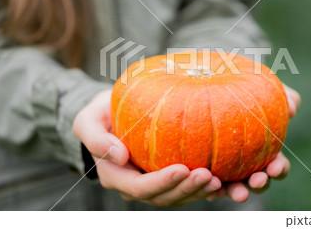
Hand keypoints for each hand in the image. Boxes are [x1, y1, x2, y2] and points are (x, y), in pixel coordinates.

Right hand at [73, 90, 221, 206]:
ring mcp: (153, 181)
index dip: (162, 182)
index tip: (183, 168)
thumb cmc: (99, 114)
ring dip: (198, 191)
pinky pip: (186, 185)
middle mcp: (136, 184)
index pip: (141, 187)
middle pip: (163, 197)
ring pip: (178, 195)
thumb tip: (120, 156)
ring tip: (218, 179)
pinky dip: (203, 187)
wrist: (111, 113)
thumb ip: (96, 139)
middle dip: (186, 189)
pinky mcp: (167, 173)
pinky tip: (223, 180)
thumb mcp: (87, 121)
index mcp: (116, 176)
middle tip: (208, 175)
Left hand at [206, 84, 300, 202]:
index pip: (277, 165)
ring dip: (235, 191)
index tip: (275, 168)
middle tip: (255, 181)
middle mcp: (248, 163)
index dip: (279, 170)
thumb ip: (282, 94)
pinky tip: (208, 186)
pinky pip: (208, 182)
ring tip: (229, 191)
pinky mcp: (207, 166)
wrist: (211, 78)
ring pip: (233, 185)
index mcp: (265, 150)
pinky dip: (210, 187)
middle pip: (257, 180)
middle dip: (259, 185)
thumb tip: (293, 108)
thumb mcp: (263, 84)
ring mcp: (227, 167)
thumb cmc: (244, 84)